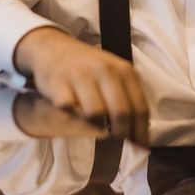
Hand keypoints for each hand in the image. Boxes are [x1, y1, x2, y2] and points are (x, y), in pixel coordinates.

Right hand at [14, 27, 148, 144]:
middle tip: (118, 143)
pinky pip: (70, 110)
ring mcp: (80, 76)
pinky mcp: (58, 84)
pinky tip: (75, 118)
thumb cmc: (88, 66)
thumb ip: (126, 96)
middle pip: (120, 112)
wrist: (54, 48)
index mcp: (123, 69)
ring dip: (98, 128)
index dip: (141, 131)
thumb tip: (138, 134)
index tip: (140, 146)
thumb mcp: (113, 72)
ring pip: (96, 114)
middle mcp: (104, 70)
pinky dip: (73, 119)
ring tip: (97, 130)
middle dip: (121, 134)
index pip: (139, 106)